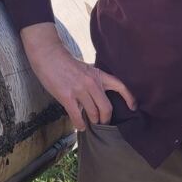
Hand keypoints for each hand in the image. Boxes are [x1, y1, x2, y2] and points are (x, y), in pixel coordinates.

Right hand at [20, 22, 136, 131]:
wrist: (49, 55)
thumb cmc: (66, 63)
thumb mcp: (86, 69)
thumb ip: (93, 81)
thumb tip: (97, 98)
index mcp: (98, 74)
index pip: (120, 86)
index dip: (129, 98)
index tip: (133, 107)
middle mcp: (92, 83)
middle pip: (106, 108)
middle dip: (105, 119)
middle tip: (103, 122)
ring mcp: (79, 90)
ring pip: (93, 113)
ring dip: (92, 121)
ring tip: (90, 123)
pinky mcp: (67, 96)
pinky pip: (77, 116)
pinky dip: (80, 124)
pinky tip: (80, 126)